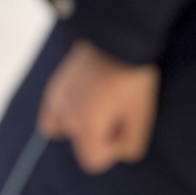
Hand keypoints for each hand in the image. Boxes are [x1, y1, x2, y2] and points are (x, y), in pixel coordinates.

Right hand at [37, 39, 158, 173]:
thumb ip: (131, 144)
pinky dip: (65, 113)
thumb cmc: (133, 75)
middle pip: (80, 143)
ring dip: (82, 123)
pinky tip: (84, 101)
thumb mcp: (142, 114)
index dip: (113, 148)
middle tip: (119, 109)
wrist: (119, 33)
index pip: (93, 161)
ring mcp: (56, 97)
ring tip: (102, 104)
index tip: (125, 125)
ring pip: (64, 129)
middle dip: (99, 134)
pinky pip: (53, 112)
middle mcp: (65, 115)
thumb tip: (117, 150)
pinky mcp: (55, 83)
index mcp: (85, 126)